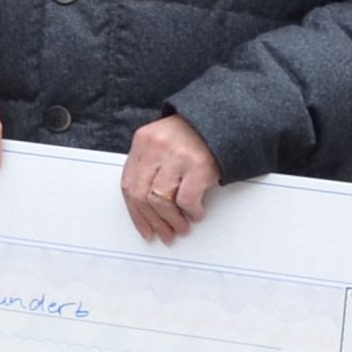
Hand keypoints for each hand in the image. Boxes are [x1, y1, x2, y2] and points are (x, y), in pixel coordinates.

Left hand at [122, 113, 223, 242]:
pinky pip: (186, 199)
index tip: (143, 226)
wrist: (224, 119)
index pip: (128, 183)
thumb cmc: (192, 135)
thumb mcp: (162, 142)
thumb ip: (149, 166)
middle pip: (140, 195)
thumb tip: (144, 206)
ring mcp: (177, 155)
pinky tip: (196, 213)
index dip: (135, 211)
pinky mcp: (199, 165)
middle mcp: (156, 147)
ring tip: (180, 227)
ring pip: (160, 200)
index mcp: (143, 141)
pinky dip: (191, 212)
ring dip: (171, 220)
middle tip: (163, 233)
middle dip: (152, 221)